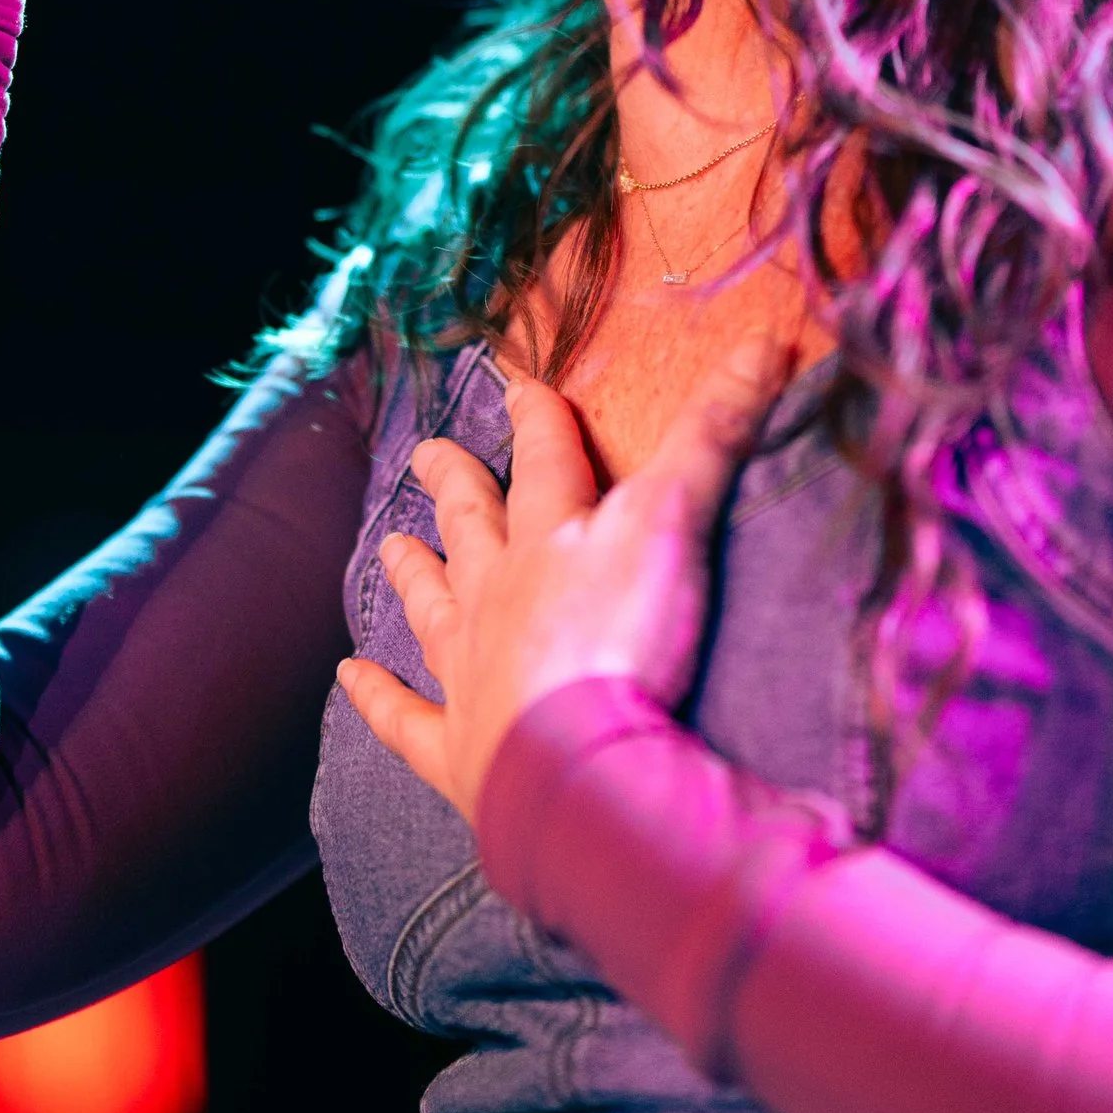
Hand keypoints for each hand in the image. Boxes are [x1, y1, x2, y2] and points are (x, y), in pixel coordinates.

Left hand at [336, 340, 780, 827]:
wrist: (580, 770)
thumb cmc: (627, 642)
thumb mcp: (677, 520)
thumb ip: (715, 435)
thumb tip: (762, 342)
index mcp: (547, 540)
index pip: (543, 461)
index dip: (537, 421)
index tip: (520, 389)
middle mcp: (496, 598)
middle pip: (470, 528)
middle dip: (454, 486)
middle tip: (430, 453)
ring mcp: (471, 673)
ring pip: (432, 611)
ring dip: (413, 576)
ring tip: (388, 545)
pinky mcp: (458, 751)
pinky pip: (406, 719)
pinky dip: (377, 700)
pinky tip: (349, 680)